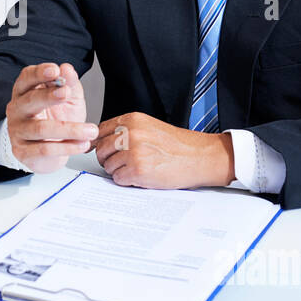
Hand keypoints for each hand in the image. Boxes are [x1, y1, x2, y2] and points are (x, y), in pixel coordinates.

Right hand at [5, 62, 98, 173]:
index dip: (39, 73)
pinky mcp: (22, 151)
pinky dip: (67, 147)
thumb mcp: (68, 99)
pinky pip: (45, 149)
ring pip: (41, 128)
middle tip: (67, 93)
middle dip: (49, 96)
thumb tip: (67, 68)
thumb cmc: (57, 119)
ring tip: (91, 130)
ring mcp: (17, 131)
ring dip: (69, 129)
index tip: (55, 70)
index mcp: (25, 91)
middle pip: (30, 100)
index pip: (27, 77)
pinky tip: (82, 144)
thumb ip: (69, 83)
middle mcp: (17, 109)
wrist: (50, 152)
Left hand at [94, 112, 235, 188]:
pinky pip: (118, 179)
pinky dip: (127, 181)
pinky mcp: (138, 170)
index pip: (100, 131)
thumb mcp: (149, 127)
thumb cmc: (178, 145)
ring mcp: (133, 151)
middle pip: (101, 150)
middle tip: (124, 163)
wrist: (200, 157)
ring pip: (108, 166)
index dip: (102, 144)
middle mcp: (130, 133)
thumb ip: (126, 131)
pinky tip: (141, 176)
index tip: (107, 151)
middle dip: (109, 159)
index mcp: (132, 120)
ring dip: (119, 171)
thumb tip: (101, 141)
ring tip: (138, 168)